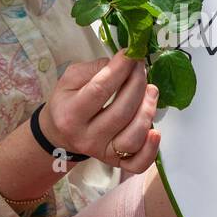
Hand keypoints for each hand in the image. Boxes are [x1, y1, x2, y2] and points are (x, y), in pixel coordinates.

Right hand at [41, 50, 159, 172]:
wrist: (60, 133)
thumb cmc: (68, 102)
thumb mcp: (70, 80)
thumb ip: (94, 68)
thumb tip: (123, 63)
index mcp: (70, 114)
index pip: (100, 90)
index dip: (120, 69)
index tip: (132, 53)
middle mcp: (86, 137)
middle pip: (121, 112)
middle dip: (137, 84)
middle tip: (141, 68)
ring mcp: (102, 152)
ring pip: (133, 137)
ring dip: (148, 111)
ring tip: (151, 91)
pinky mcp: (116, 163)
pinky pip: (138, 163)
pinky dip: (151, 150)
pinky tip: (156, 131)